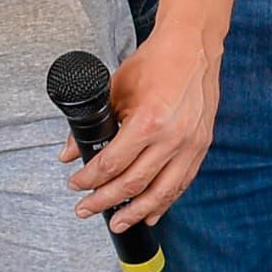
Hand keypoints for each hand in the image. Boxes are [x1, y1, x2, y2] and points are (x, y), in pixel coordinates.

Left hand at [64, 23, 220, 231]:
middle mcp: (172, 138)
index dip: (89, 180)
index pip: (112, 164)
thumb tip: (69, 154)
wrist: (192, 48)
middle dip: (105, 202)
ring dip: (135, 213)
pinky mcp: (201, 147)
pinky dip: (164, 202)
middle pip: (133, 184)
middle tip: (85, 210)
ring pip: (160, 193)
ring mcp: (190, 145)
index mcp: (148, 122)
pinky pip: (181, 184)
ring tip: (116, 224)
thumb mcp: (115, 90)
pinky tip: (150, 214)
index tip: (75, 185)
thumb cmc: (155, 64)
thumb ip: (91, 125)